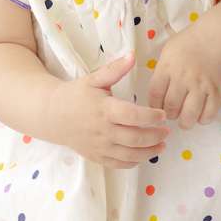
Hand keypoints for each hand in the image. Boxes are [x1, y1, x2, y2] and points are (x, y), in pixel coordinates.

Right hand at [48, 52, 169, 168]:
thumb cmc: (76, 95)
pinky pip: (119, 164)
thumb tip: (132, 55)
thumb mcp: (93, 79)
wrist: (53, 116)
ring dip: (150, 152)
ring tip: (162, 145)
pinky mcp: (97, 156)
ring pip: (130, 155)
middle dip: (156, 136)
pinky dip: (135, 162)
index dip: (151, 116)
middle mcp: (103, 131)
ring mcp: (100, 147)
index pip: (133, 116)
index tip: (163, 114)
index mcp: (104, 110)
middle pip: (136, 138)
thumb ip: (114, 69)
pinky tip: (144, 154)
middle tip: (168, 131)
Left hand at [147, 25, 220, 129]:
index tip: (157, 109)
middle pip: (171, 107)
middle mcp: (184, 78)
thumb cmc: (190, 44)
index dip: (154, 106)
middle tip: (172, 115)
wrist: (217, 38)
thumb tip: (156, 94)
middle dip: (169, 115)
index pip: (155, 94)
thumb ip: (162, 71)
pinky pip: (209, 114)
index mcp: (168, 67)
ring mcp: (202, 85)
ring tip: (185, 122)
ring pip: (189, 114)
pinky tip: (200, 118)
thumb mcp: (168, 51)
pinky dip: (203, 120)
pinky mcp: (217, 91)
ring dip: (185, 122)